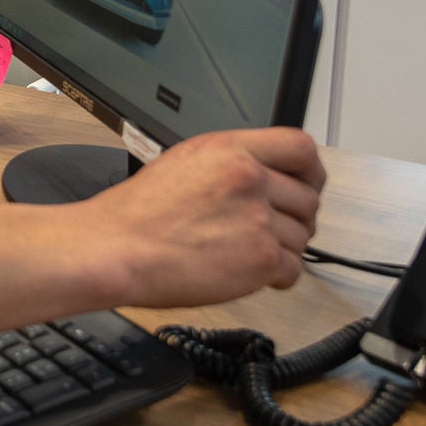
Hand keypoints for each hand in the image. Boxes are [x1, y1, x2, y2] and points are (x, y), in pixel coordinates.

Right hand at [86, 127, 325, 308]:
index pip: (300, 148)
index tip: (307, 185)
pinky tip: (244, 273)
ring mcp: (258, 218)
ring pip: (302, 237)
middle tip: (269, 231)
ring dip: (281, 250)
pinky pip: (294, 270)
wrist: (114, 249)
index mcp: (229, 149)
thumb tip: (264, 175)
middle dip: (294, 218)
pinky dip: (275, 278)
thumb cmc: (136, 214)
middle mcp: (248, 178)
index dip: (311, 171)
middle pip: (308, 197)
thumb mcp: (182, 163)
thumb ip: (230, 163)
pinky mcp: (261, 258)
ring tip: (243, 254)